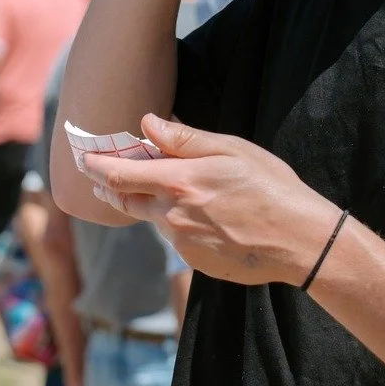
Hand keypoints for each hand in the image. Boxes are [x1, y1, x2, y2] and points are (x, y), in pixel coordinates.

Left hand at [83, 115, 341, 285]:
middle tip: (100, 177)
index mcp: (179, 183)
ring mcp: (182, 244)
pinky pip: (177, 238)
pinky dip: (181, 224)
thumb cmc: (272, 187)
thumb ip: (184, 140)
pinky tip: (210, 218)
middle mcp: (173, 216)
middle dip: (109, 187)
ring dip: (154, 204)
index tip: (83, 158)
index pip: (119, 175)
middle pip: (127, 200)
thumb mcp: (232, 150)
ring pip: (155, 219)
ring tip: (177, 190)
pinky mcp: (194, 263)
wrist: (301, 241)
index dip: (96, 166)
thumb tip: (146, 123)